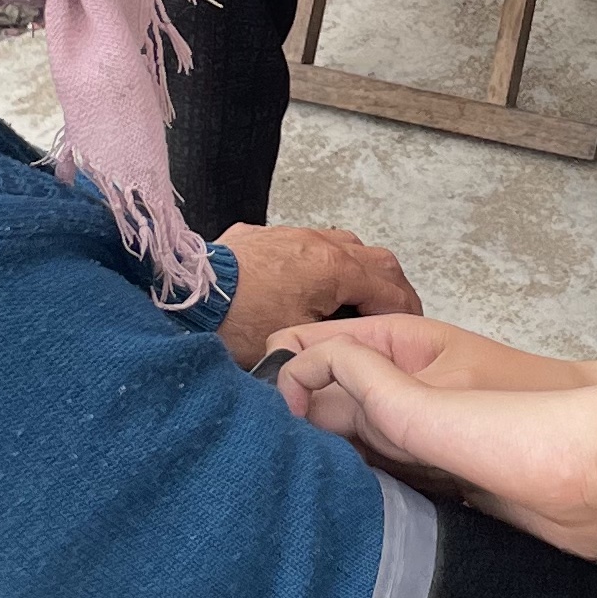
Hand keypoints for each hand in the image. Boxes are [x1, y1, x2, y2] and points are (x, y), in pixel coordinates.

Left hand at [216, 222, 418, 369]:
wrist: (184, 299)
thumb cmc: (235, 324)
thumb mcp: (297, 343)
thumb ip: (335, 342)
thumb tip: (349, 363)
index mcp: (335, 268)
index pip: (390, 288)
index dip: (408, 313)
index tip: (412, 331)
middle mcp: (319, 243)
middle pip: (377, 260)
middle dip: (392, 288)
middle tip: (397, 314)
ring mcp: (291, 234)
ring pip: (344, 245)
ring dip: (358, 271)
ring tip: (357, 299)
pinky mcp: (264, 236)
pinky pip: (307, 243)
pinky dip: (322, 263)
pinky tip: (310, 286)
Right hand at [280, 343, 596, 555]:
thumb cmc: (532, 423)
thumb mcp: (428, 398)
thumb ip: (360, 386)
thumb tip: (294, 372)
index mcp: (398, 355)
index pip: (309, 354)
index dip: (277, 384)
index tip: (264, 431)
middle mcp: (403, 398)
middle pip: (323, 414)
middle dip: (294, 440)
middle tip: (263, 482)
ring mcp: (422, 446)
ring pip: (352, 461)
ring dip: (329, 482)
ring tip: (291, 512)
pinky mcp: (443, 494)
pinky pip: (389, 501)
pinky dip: (367, 513)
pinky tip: (344, 535)